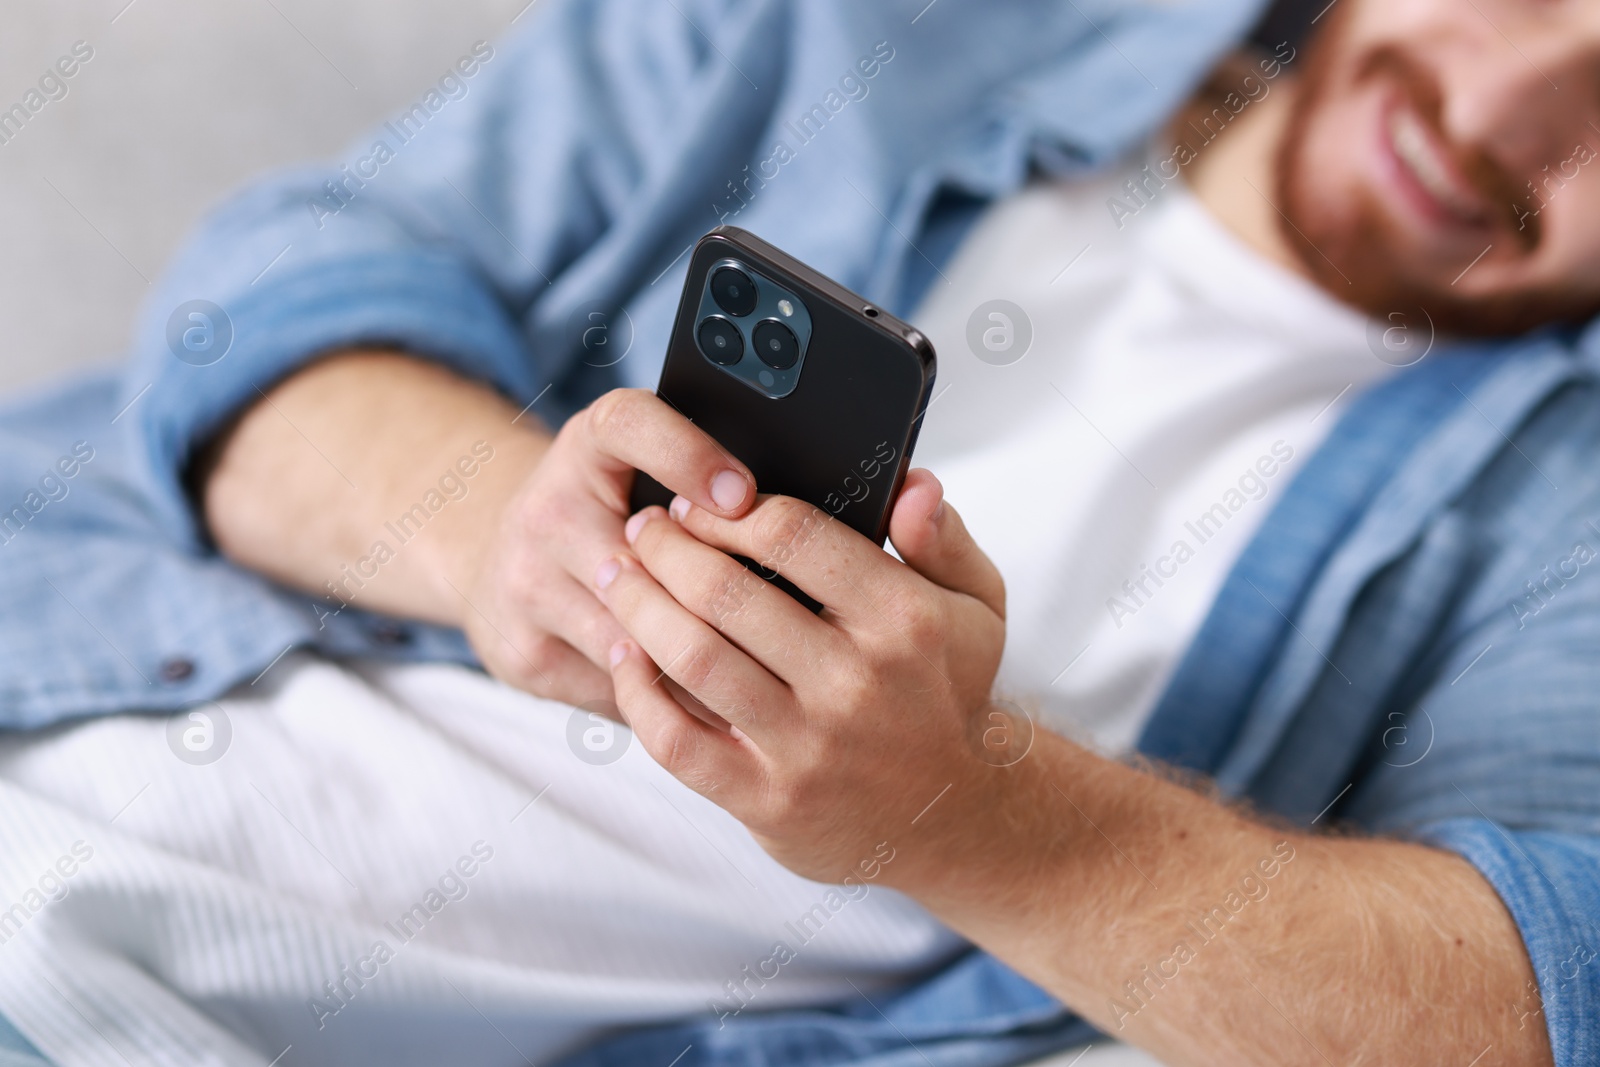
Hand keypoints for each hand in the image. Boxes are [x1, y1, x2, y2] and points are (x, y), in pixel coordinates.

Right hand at [459, 388, 755, 705]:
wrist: (494, 555)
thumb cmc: (603, 510)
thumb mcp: (637, 468)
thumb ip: (698, 482)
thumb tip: (801, 522)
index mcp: (585, 447)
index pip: (628, 425)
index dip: (686, 453)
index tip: (741, 492)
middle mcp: (547, 511)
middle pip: (643, 563)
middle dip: (716, 595)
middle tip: (785, 619)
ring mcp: (527, 587)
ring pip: (636, 638)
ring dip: (704, 660)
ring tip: (766, 671)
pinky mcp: (523, 652)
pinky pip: (617, 686)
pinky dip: (669, 697)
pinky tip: (710, 698)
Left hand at [594, 469, 1010, 885]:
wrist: (950, 817)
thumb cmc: (946, 693)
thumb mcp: (977, 608)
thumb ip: (942, 540)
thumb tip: (911, 486)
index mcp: (905, 619)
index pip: (792, 535)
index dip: (726, 510)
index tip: (693, 501)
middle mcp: (857, 682)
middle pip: (727, 593)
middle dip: (666, 549)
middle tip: (641, 532)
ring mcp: (810, 747)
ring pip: (695, 659)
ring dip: (639, 608)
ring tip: (618, 577)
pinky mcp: (769, 801)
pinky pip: (677, 742)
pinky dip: (636, 693)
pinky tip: (622, 656)